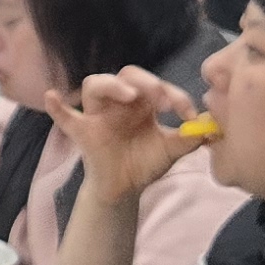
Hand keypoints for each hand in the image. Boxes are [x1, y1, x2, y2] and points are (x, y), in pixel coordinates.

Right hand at [45, 66, 202, 208]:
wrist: (126, 189)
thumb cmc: (145, 163)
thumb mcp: (172, 149)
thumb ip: (190, 138)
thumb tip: (212, 128)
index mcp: (142, 102)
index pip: (158, 86)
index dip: (175, 95)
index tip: (188, 114)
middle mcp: (119, 102)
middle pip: (127, 76)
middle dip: (147, 83)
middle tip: (162, 100)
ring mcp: (98, 115)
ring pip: (96, 85)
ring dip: (112, 86)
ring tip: (129, 95)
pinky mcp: (83, 132)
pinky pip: (65, 118)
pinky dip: (57, 108)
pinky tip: (52, 97)